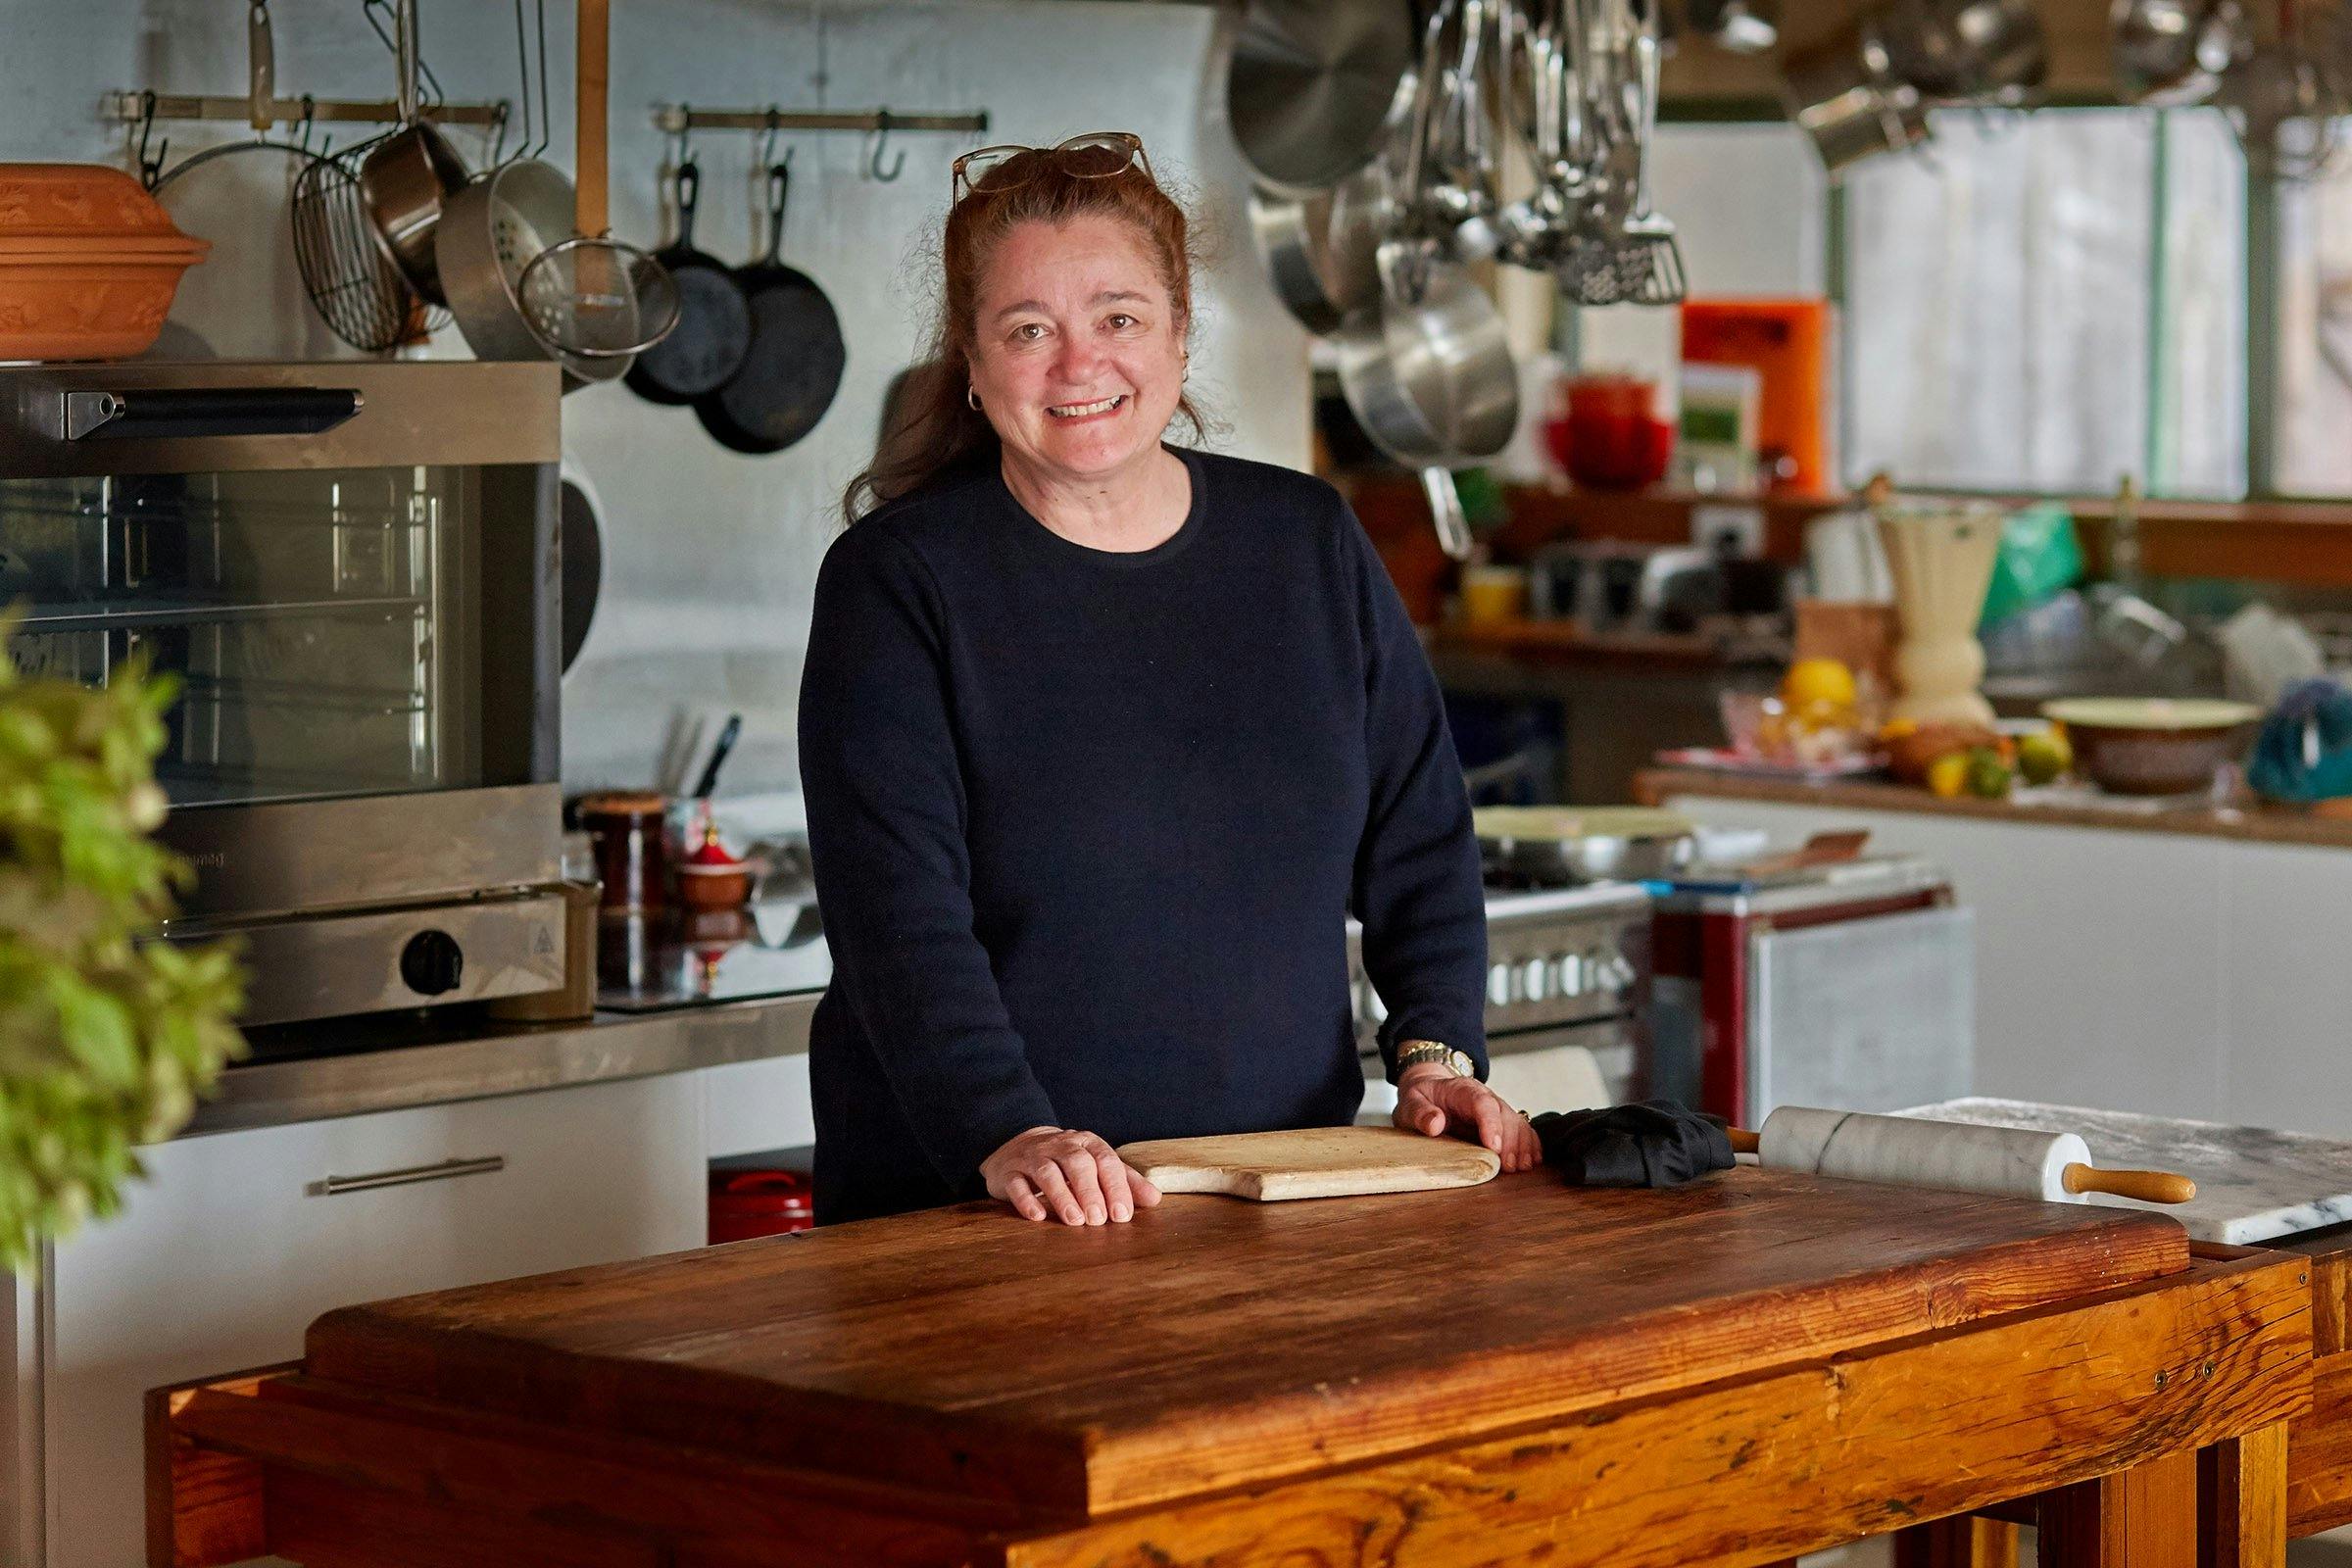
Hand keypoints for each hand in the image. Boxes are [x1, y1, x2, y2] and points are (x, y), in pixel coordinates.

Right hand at [981, 1126, 1162, 1225]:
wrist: (1018, 1144)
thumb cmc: (1067, 1162)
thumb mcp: (1097, 1165)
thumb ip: (1125, 1181)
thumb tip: (1155, 1199)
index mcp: (1087, 1143)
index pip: (1105, 1160)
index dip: (1115, 1186)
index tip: (1121, 1214)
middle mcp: (1060, 1146)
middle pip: (1077, 1163)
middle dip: (1089, 1191)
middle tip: (1098, 1220)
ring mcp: (1032, 1157)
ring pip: (1047, 1172)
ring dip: (1062, 1196)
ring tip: (1074, 1221)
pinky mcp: (1009, 1172)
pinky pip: (1016, 1183)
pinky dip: (1026, 1199)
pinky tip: (1037, 1217)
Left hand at [1394, 1065, 1542, 1172]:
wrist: (1430, 1090)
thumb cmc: (1421, 1098)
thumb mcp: (1411, 1102)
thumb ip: (1420, 1112)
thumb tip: (1435, 1123)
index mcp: (1463, 1090)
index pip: (1482, 1103)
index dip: (1491, 1124)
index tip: (1493, 1146)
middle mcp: (1485, 1098)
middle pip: (1505, 1114)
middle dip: (1510, 1141)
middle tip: (1509, 1166)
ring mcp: (1496, 1110)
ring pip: (1517, 1123)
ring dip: (1522, 1146)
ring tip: (1522, 1167)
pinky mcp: (1501, 1123)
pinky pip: (1521, 1131)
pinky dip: (1529, 1145)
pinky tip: (1532, 1161)